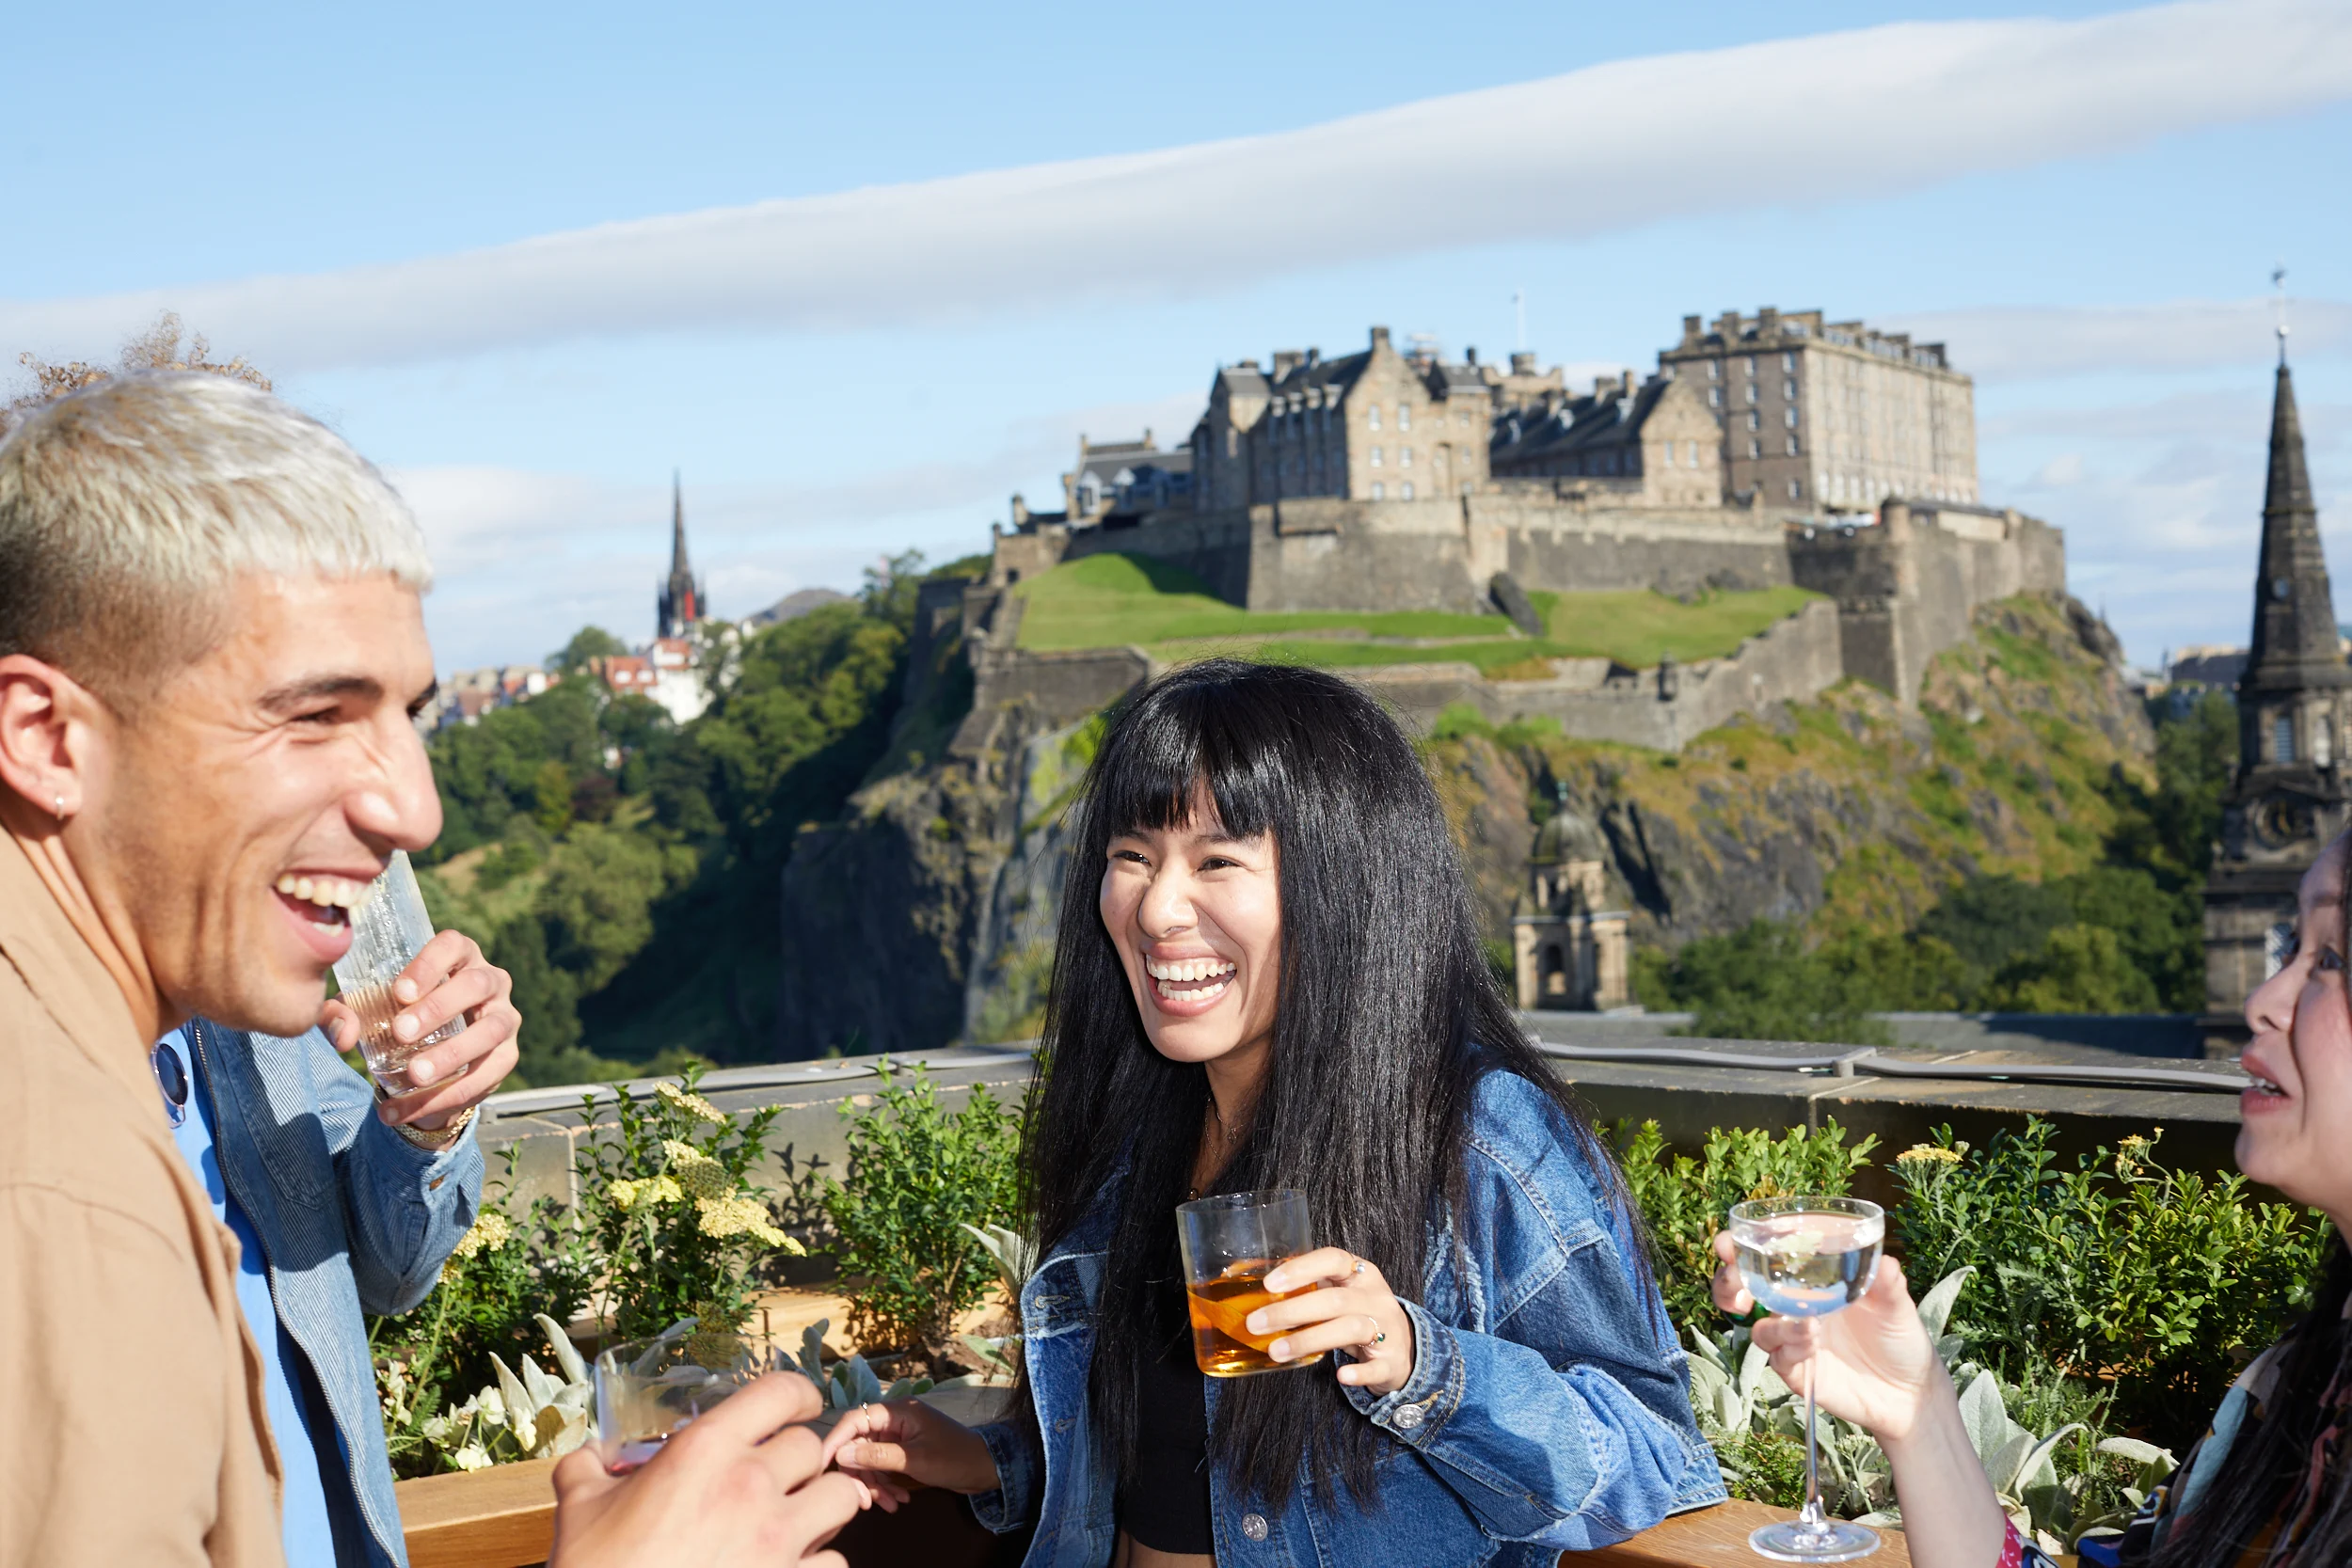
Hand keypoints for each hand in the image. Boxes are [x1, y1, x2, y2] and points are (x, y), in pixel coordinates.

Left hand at [323, 928, 518, 1132]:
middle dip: (439, 1008)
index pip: (452, 946)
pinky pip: (486, 1075)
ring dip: (452, 1053)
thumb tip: (344, 1036)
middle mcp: (491, 981)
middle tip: (401, 1033)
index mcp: (459, 958)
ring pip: (489, 1030)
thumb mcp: (369, 1010)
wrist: (428, 1061)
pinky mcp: (508, 1056)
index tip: (400, 993)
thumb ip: (345, 1015)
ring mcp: (505, 1017)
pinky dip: (448, 1095)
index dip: (429, 964)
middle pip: (476, 984)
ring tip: (414, 1075)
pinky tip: (411, 1109)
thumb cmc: (400, 1017)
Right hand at [548, 1372, 866, 1567]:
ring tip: (799, 1518)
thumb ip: (589, 1467)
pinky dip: (819, 1563)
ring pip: (841, 1496)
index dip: (797, 1395)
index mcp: (704, 1449)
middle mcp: (749, 1483)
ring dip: (823, 1506)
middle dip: (799, 1462)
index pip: (780, 1391)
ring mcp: (776, 1537)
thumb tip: (592, 1453)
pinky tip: (792, 1566)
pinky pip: (835, 1561)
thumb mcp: (580, 1507)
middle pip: (813, 1446)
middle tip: (780, 1479)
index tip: (798, 1406)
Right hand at [821, 1398, 1000, 1510]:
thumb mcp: (915, 1459)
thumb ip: (877, 1455)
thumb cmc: (954, 1458)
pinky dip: (886, 1485)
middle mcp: (894, 1420)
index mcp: (897, 1411)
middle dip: (860, 1475)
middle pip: (859, 1444)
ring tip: (890, 1506)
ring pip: (869, 1459)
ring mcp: (898, 1437)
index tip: (820, 1465)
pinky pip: (882, 1467)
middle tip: (865, 1503)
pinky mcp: (903, 1452)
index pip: (854, 1419)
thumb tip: (842, 1453)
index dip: (835, 1441)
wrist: (986, 1469)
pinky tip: (898, 1502)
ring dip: (875, 1485)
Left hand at [1248, 1247, 1415, 1396]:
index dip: (1301, 1268)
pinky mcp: (1392, 1361)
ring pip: (1350, 1329)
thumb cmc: (1359, 1314)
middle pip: (1334, 1299)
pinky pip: (1376, 1367)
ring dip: (1309, 1340)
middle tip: (1256, 1324)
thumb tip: (1248, 1282)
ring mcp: (1388, 1328)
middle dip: (1291, 1311)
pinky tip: (1340, 1376)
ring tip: (1276, 1351)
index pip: (1334, 1259)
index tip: (1269, 1284)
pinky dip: (1359, 1372)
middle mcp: (1376, 1297)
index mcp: (1361, 1273)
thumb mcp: (1340, 1293)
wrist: (1404, 1349)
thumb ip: (1307, 1287)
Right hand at [1709, 1233, 1943, 1443]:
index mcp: (1810, 1281)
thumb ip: (1887, 1282)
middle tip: (1739, 1285)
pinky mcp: (1797, 1371)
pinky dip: (1790, 1347)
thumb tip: (1883, 1260)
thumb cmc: (1900, 1338)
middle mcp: (1793, 1307)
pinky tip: (1814, 1344)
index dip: (1740, 1247)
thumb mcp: (1897, 1304)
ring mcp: (1792, 1340)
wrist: (1910, 1392)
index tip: (1729, 1244)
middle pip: (1741, 1290)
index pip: (1765, 1257)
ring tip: (1810, 1325)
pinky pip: (1778, 1358)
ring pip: (1758, 1328)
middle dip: (1728, 1283)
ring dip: (1773, 1324)